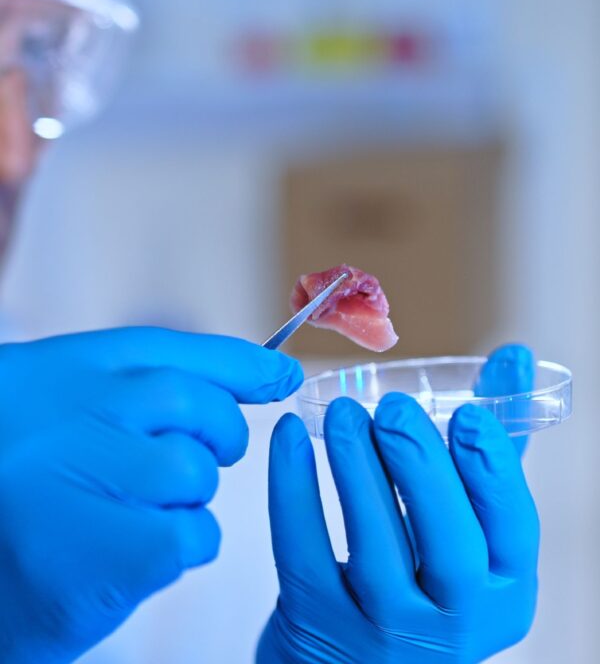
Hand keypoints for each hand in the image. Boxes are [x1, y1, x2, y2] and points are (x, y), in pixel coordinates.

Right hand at [0, 327, 301, 663]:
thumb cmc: (21, 488)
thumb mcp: (64, 410)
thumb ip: (147, 387)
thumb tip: (276, 373)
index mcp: (62, 369)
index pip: (173, 350)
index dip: (238, 364)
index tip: (280, 374)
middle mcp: (76, 410)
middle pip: (197, 404)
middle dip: (217, 434)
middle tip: (196, 460)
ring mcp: (91, 474)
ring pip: (195, 471)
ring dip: (184, 498)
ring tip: (130, 514)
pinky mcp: (112, 549)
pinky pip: (191, 534)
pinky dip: (178, 545)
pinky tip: (128, 553)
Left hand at [258, 354, 537, 662]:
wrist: (358, 657)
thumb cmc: (426, 576)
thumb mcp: (472, 522)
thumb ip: (492, 447)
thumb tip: (513, 357)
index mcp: (501, 589)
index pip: (511, 529)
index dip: (492, 469)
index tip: (467, 412)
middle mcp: (452, 620)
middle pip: (447, 544)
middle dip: (420, 466)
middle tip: (391, 407)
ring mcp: (383, 630)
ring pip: (374, 549)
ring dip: (357, 471)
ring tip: (343, 412)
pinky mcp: (317, 624)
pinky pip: (302, 552)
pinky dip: (292, 490)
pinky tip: (290, 438)